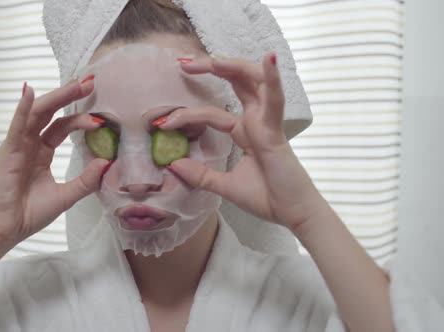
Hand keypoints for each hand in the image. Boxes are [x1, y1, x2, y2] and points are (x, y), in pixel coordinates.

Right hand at [0, 81, 108, 250]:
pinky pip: (16, 126)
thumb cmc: (29, 214)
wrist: (6, 230)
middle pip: (51, 114)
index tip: (100, 120)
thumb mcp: (65, 196)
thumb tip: (106, 163)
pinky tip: (30, 92)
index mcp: (41, 153)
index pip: (61, 128)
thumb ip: (85, 181)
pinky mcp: (8, 152)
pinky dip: (23, 109)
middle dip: (69, 97)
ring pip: (37, 114)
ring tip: (75, 85)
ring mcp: (18, 146)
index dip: (80, 120)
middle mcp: (29, 145)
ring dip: (56, 98)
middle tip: (89, 82)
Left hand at [163, 54, 323, 231]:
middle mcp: (256, 121)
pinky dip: (273, 79)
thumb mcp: (225, 186)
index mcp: (245, 132)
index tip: (162, 123)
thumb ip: (201, 175)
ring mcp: (266, 122)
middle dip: (211, 69)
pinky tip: (269, 59)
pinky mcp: (275, 130)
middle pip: (235, 83)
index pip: (212, 113)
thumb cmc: (267, 198)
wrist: (292, 215)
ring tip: (210, 60)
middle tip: (182, 64)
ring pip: (253, 82)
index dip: (188, 114)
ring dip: (233, 66)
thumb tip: (173, 164)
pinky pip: (275, 100)